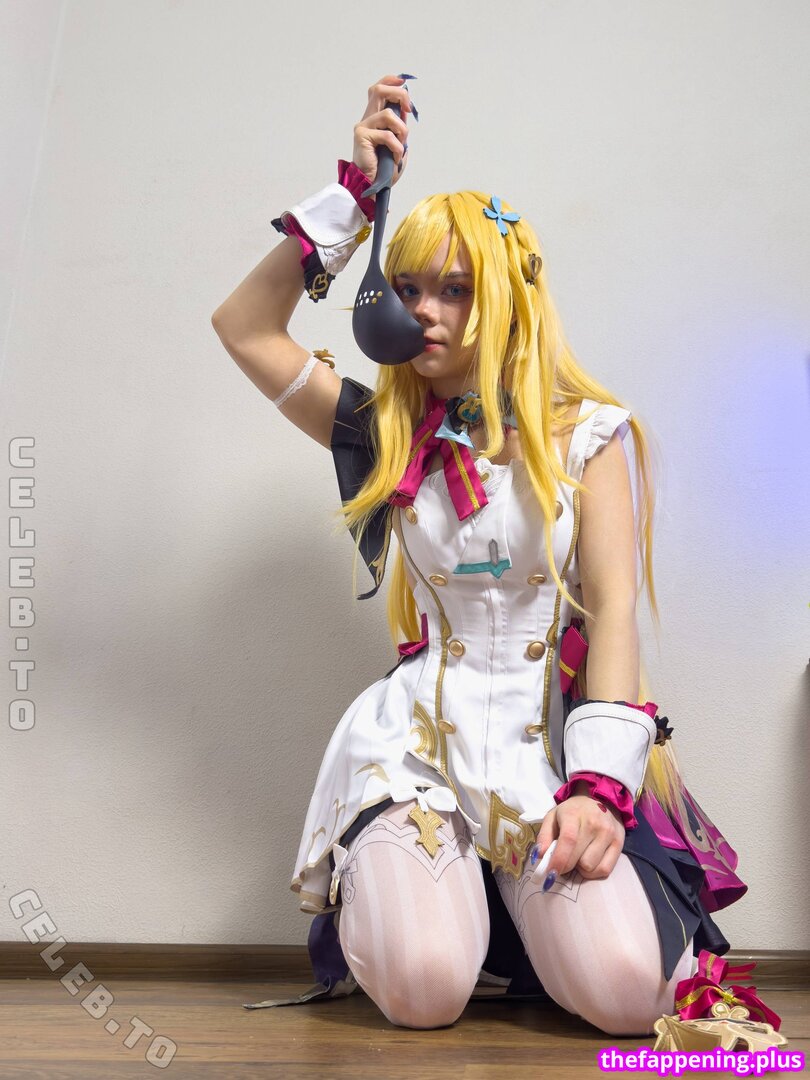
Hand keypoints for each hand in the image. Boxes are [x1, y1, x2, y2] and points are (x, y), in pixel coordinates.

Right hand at [352, 74, 412, 190]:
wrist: (372, 187)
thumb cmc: (384, 170)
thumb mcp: (397, 144)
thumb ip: (399, 127)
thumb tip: (406, 110)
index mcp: (375, 118)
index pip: (379, 90)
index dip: (391, 81)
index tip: (404, 83)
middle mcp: (367, 119)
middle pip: (379, 90)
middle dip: (399, 94)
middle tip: (408, 110)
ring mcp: (363, 127)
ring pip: (388, 114)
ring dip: (402, 131)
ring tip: (400, 148)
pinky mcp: (362, 136)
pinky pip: (387, 135)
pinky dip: (397, 148)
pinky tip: (395, 158)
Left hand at [535, 780, 624, 880]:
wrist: (600, 798)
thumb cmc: (573, 811)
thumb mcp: (553, 817)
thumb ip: (543, 836)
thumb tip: (540, 856)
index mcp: (574, 814)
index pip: (568, 840)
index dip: (558, 860)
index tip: (550, 873)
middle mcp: (594, 823)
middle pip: (578, 859)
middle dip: (566, 866)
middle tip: (562, 860)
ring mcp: (609, 834)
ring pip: (591, 867)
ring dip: (580, 868)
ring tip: (578, 856)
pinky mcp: (619, 843)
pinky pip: (605, 870)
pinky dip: (594, 872)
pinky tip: (589, 861)